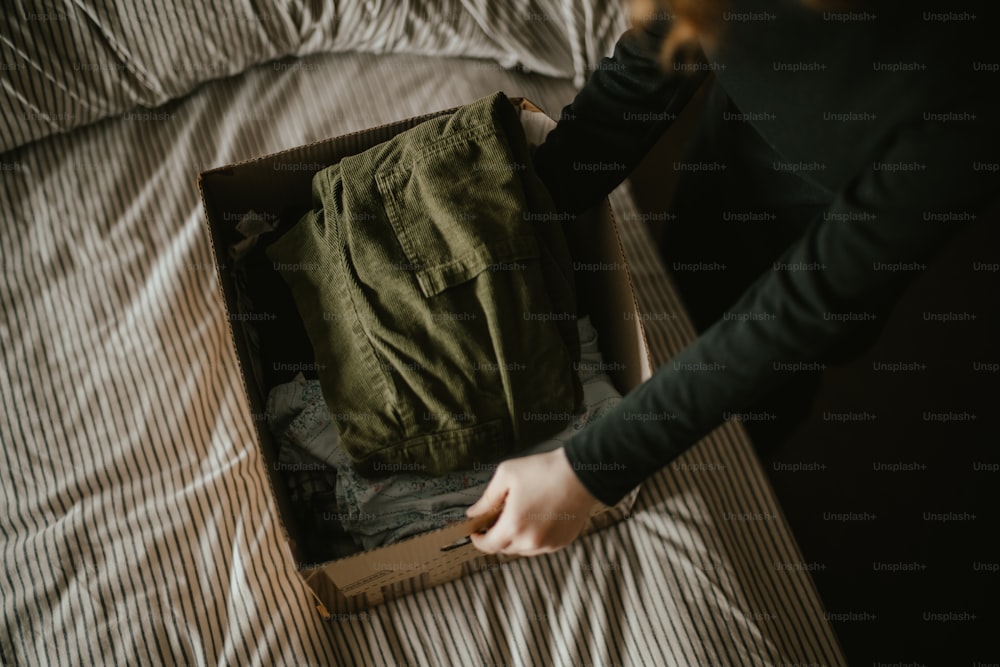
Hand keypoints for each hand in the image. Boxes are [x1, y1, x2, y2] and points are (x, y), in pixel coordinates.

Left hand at [466, 448, 599, 555]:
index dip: (478, 540)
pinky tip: (539, 517)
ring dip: (517, 537)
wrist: (580, 473)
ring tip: (521, 514)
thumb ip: (487, 498)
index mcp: (514, 525)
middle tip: (498, 518)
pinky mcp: (562, 542)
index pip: (488, 545)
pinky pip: (541, 545)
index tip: (476, 532)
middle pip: (505, 548)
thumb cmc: (544, 471)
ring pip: (523, 548)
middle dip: (498, 535)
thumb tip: (474, 513)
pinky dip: (535, 536)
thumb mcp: (506, 475)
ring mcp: (548, 544)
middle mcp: (530, 541)